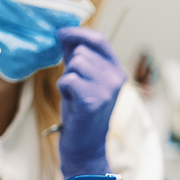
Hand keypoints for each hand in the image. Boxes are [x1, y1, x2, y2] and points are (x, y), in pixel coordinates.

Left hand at [57, 28, 125, 179]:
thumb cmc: (82, 112)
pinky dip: (64, 89)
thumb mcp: (85, 80)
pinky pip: (69, 80)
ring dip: (67, 79)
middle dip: (71, 66)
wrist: (86, 147)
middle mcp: (116, 78)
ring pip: (75, 65)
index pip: (100, 40)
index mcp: (117, 71)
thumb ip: (78, 56)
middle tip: (75, 87)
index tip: (61, 33)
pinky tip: (71, 102)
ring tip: (73, 95)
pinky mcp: (92, 101)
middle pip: (83, 52)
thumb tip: (64, 32)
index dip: (78, 33)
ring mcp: (106, 90)